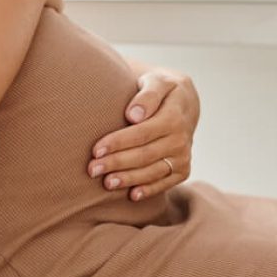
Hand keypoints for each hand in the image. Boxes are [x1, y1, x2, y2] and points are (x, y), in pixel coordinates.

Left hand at [88, 68, 199, 200]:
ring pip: (153, 171)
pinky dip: (149, 190)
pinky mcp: (183, 169)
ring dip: (129, 179)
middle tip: (92, 169)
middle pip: (144, 155)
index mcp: (174, 117)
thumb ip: (147, 95)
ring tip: (107, 183)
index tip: (96, 150)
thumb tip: (134, 115)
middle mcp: (181, 139)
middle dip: (116, 163)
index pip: (142, 133)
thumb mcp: (157, 81)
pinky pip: (165, 183)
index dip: (118, 143)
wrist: (184, 103)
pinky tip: (132, 195)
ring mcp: (183, 156)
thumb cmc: (162, 89)